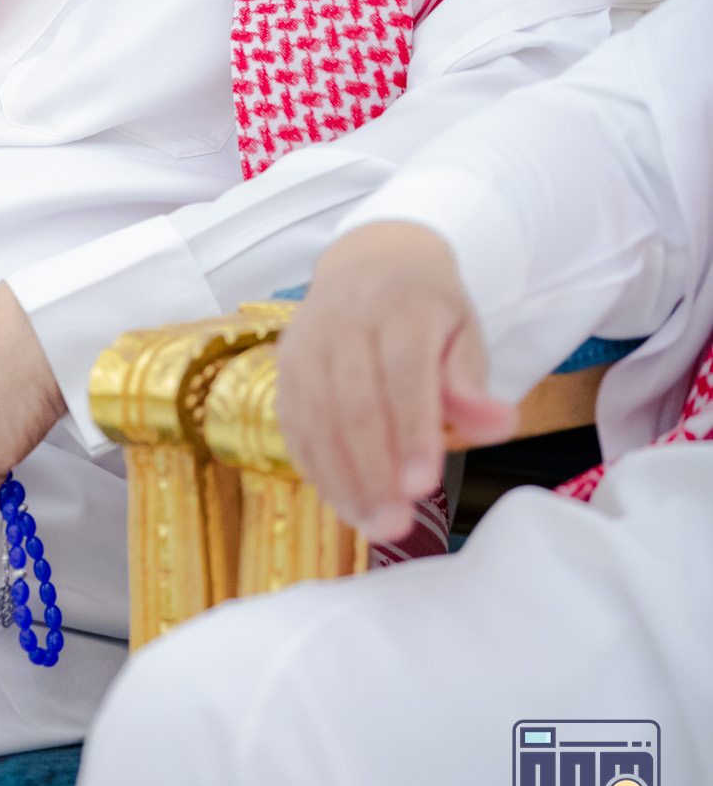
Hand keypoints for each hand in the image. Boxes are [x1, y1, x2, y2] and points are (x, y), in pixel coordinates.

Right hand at [276, 222, 517, 540]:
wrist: (371, 260)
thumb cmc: (427, 308)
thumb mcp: (464, 331)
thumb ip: (473, 383)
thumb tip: (501, 425)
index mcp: (402, 307)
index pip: (404, 375)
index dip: (411, 432)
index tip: (422, 485)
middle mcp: (346, 319)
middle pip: (354, 403)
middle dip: (373, 470)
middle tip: (395, 525)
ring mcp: (308, 341)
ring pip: (316, 417)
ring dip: (341, 478)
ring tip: (371, 524)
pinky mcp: (285, 362)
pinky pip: (293, 420)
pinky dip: (315, 465)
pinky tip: (341, 500)